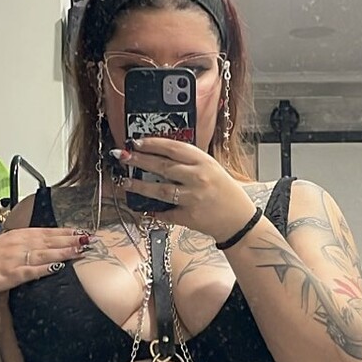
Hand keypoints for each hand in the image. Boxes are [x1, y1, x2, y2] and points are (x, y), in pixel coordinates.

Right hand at [0, 226, 89, 299]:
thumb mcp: (5, 244)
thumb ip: (23, 243)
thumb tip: (43, 244)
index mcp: (17, 235)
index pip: (46, 232)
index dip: (65, 232)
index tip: (81, 231)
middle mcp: (18, 244)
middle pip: (49, 241)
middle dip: (70, 240)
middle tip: (89, 239)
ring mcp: (14, 259)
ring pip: (44, 254)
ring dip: (63, 252)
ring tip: (80, 250)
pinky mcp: (10, 275)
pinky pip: (31, 271)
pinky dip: (44, 269)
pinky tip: (57, 268)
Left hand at [113, 139, 256, 241]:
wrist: (238, 219)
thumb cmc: (223, 190)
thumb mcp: (211, 168)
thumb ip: (188, 162)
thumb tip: (157, 155)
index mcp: (204, 161)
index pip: (174, 148)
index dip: (153, 144)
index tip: (136, 142)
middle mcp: (199, 178)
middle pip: (163, 166)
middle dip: (139, 161)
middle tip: (123, 157)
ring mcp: (194, 198)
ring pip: (161, 190)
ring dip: (140, 186)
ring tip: (125, 182)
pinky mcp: (189, 217)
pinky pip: (166, 213)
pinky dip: (153, 211)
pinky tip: (142, 207)